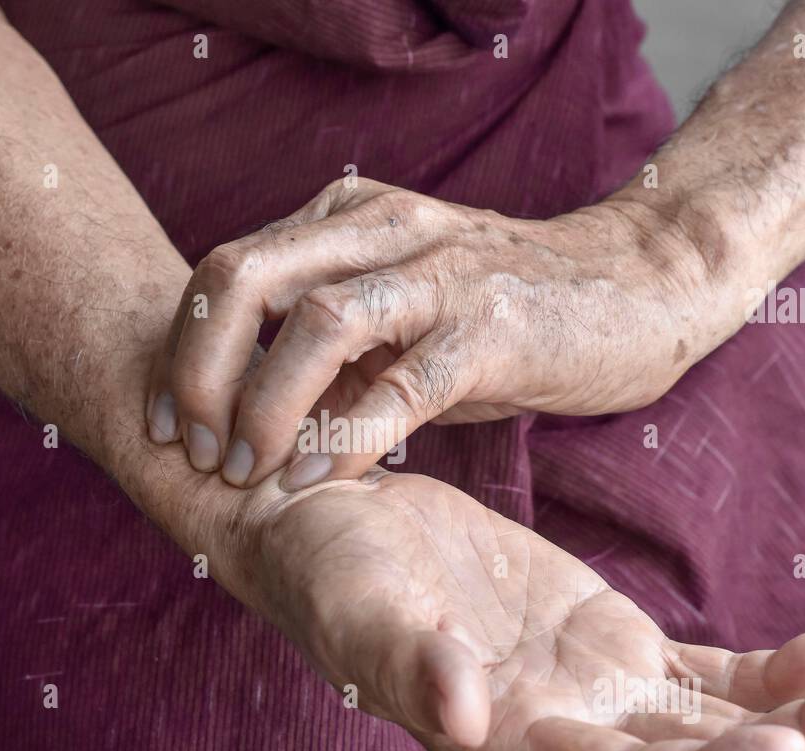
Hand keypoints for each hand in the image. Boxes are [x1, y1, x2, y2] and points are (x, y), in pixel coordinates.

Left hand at [144, 178, 718, 490]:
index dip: (181, 350)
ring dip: (264, 403)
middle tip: (192, 448)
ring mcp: (440, 275)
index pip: (228, 271)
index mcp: (348, 219)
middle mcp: (383, 230)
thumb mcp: (402, 314)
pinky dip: (349, 434)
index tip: (164, 423)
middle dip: (198, 371)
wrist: (639, 285)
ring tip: (246, 470)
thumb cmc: (507, 311)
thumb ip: (331, 350)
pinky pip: (402, 383)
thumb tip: (249, 418)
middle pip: (245, 278)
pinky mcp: (494, 329)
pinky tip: (318, 477)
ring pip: (315, 321)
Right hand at [222, 470, 804, 750]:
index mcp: (508, 742)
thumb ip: (411, 663)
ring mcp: (593, 690)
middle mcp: (562, 732)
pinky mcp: (607, 642)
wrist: (327, 524)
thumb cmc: (326, 570)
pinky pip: (704, 673)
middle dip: (797, 740)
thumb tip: (463, 715)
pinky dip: (768, 671)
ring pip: (717, 722)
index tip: (782, 741)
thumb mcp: (360, 607)